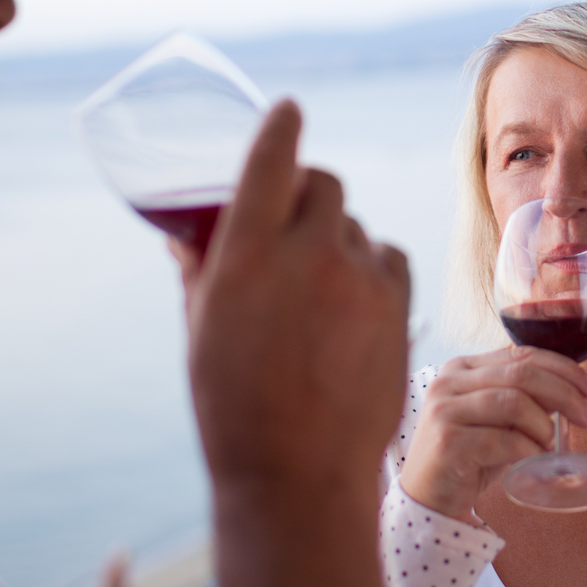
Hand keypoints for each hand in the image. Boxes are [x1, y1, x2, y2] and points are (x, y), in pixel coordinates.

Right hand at [182, 99, 411, 493]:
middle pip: (322, 184)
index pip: (271, 160)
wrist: (299, 476)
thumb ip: (200, 270)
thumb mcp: (201, 333)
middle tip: (291, 219)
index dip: (280, 128)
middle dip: (306, 191)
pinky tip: (350, 300)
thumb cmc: (234, 408)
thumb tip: (190, 232)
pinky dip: (369, 264)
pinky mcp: (397, 304)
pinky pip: (386, 256)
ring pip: (353, 225)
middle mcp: (307, 255)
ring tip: (313, 290)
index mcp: (246, 257)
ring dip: (335, 237)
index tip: (287, 111)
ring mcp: (358, 278)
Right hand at [398, 346, 586, 521]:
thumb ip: (527, 401)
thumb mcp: (499, 422)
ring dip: (544, 425)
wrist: (427, 498)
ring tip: (551, 445)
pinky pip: (503, 439)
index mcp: (462, 367)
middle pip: (522, 373)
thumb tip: (572, 391)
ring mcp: (444, 410)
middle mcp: (448, 381)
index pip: (521, 353)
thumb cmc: (468, 458)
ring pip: (514, 401)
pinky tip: (536, 461)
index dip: (563, 368)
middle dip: (565, 394)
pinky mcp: (447, 442)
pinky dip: (529, 450)